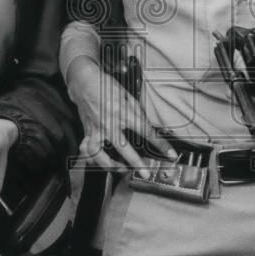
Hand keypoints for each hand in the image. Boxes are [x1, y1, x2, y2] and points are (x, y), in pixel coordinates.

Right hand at [66, 55, 174, 170]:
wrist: (84, 82)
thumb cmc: (106, 86)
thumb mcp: (127, 95)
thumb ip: (137, 112)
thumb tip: (147, 125)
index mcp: (122, 112)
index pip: (146, 131)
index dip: (160, 144)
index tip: (170, 153)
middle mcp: (109, 123)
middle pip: (123, 148)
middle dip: (136, 163)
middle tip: (145, 173)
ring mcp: (96, 129)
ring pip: (100, 154)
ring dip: (110, 165)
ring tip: (121, 170)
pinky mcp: (87, 132)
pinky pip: (87, 150)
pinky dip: (92, 158)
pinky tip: (99, 162)